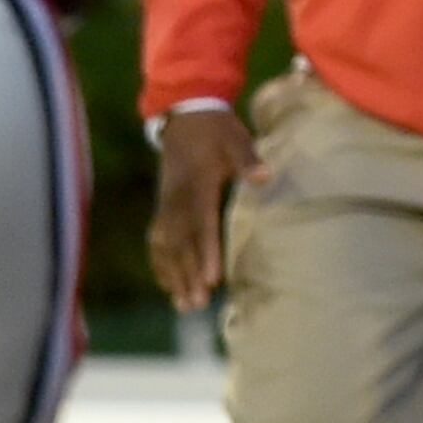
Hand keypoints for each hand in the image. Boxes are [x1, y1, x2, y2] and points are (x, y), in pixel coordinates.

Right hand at [149, 105, 263, 312]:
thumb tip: (264, 178)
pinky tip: (168, 287)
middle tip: (198, 304)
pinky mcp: (163, 208)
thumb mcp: (236, 138)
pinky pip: (158, 241)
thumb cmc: (217, 130)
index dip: (205, 251)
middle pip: (181, 242)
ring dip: (174, 277)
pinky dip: (161, 264)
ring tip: (185, 306)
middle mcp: (176, 199)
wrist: (186, 116)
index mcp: (196, 184)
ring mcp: (166, 205)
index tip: (211, 278)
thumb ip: (248, 159)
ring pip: (167, 247)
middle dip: (188, 274)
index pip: (200, 223)